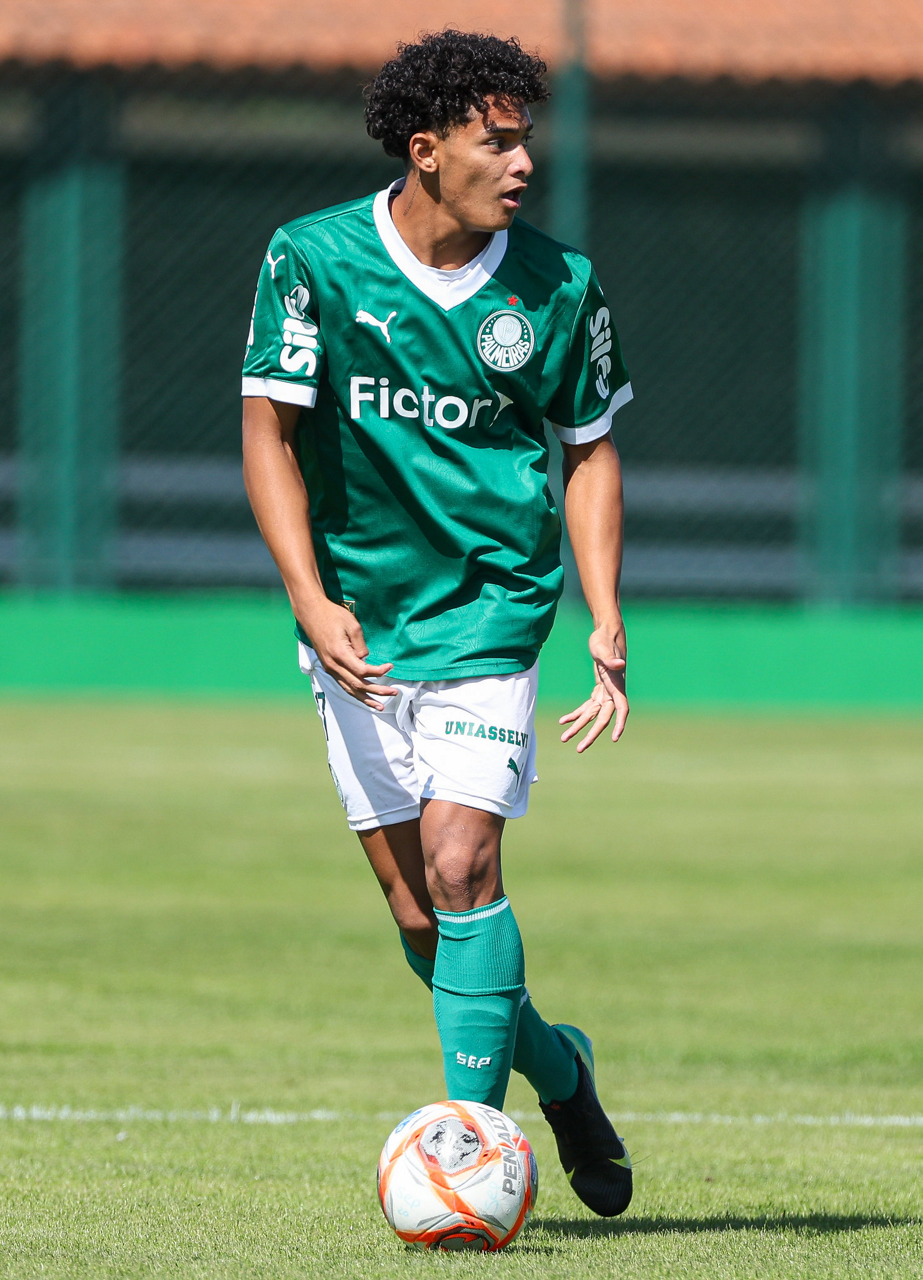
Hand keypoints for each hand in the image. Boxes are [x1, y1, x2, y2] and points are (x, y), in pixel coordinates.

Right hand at [296, 597, 397, 708]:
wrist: (311, 614)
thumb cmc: (332, 616)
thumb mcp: (352, 626)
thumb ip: (361, 646)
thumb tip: (366, 660)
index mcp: (339, 654)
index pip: (362, 671)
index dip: (378, 672)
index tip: (390, 666)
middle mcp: (333, 665)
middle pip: (357, 684)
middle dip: (377, 691)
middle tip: (394, 692)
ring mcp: (329, 668)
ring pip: (349, 689)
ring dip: (366, 699)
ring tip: (380, 706)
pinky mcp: (328, 667)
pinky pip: (343, 685)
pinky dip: (355, 693)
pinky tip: (364, 698)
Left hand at [559, 623, 628, 752]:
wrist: (606, 633)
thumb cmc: (605, 639)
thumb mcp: (604, 648)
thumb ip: (610, 658)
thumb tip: (619, 664)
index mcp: (616, 685)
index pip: (621, 709)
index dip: (619, 724)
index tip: (615, 738)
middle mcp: (613, 692)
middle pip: (603, 718)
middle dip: (592, 734)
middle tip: (579, 749)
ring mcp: (606, 692)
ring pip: (593, 715)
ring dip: (579, 727)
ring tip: (564, 738)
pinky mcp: (599, 689)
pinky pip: (587, 706)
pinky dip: (576, 714)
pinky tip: (563, 720)